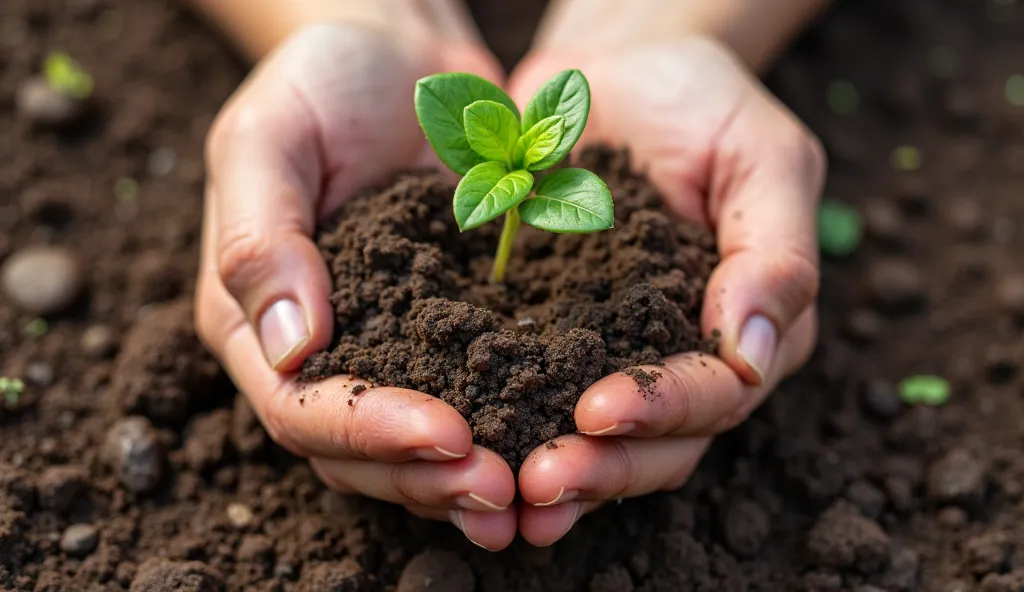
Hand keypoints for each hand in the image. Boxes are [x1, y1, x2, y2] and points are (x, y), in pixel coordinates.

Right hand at [195, 24, 519, 549]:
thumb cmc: (321, 82)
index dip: (368, 431)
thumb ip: (259, 236)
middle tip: (503, 492)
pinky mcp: (447, 334)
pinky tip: (551, 451)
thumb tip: (289, 344)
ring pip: (411, 447)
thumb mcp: (268, 136)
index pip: (299, 406)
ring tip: (531, 499)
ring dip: (465, 479)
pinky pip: (470, 397)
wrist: (399, 56)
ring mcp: (383, 348)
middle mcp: (314, 353)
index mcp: (252, 320)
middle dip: (426, 477)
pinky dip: (504, 431)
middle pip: (356, 450)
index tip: (448, 434)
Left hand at [507, 37, 824, 544]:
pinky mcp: (557, 339)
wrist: (621, 71)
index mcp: (751, 324)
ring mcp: (621, 355)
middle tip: (541, 482)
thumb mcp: (763, 157)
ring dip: (561, 474)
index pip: (720, 393)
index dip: (664, 410)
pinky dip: (513, 432)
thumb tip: (752, 355)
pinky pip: (538, 397)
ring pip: (605, 443)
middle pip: (663, 443)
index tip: (598, 413)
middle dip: (605, 467)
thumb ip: (775, 253)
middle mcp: (688, 356)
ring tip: (506, 496)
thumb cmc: (703, 103)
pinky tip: (470, 458)